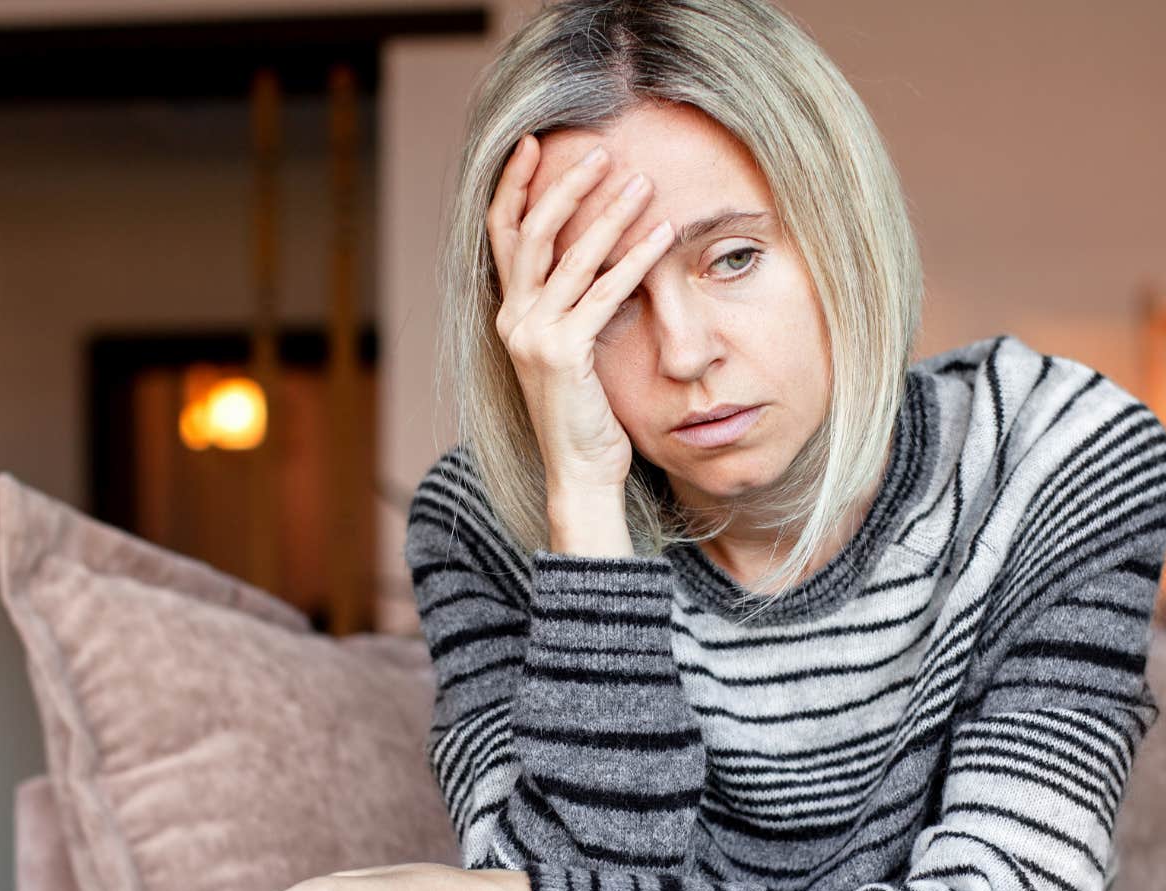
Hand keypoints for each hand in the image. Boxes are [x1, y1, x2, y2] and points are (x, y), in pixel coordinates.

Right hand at [488, 133, 676, 493]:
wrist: (580, 471)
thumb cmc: (585, 415)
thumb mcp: (570, 350)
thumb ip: (572, 306)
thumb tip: (597, 258)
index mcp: (510, 315)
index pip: (502, 235)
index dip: (513, 186)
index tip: (532, 143)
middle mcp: (513, 320)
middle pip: (531, 233)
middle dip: (565, 186)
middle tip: (601, 152)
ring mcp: (534, 337)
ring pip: (569, 257)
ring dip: (609, 214)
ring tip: (642, 184)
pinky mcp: (563, 354)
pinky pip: (602, 293)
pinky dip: (635, 259)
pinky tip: (662, 235)